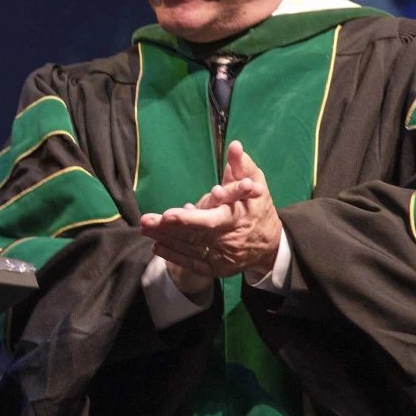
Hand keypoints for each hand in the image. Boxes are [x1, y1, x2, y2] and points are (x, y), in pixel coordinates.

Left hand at [141, 141, 280, 278]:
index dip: (188, 219)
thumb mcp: (256, 184)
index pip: (210, 221)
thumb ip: (242, 167)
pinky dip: (174, 256)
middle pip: (194, 235)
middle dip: (167, 229)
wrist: (270, 245)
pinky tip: (157, 246)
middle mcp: (228, 241)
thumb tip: (234, 146)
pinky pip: (192, 264)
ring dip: (165, 240)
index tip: (167, 215)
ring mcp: (222, 258)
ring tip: (145, 229)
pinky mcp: (217, 269)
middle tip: (144, 221)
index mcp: (237, 219)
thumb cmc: (259, 209)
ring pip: (190, 249)